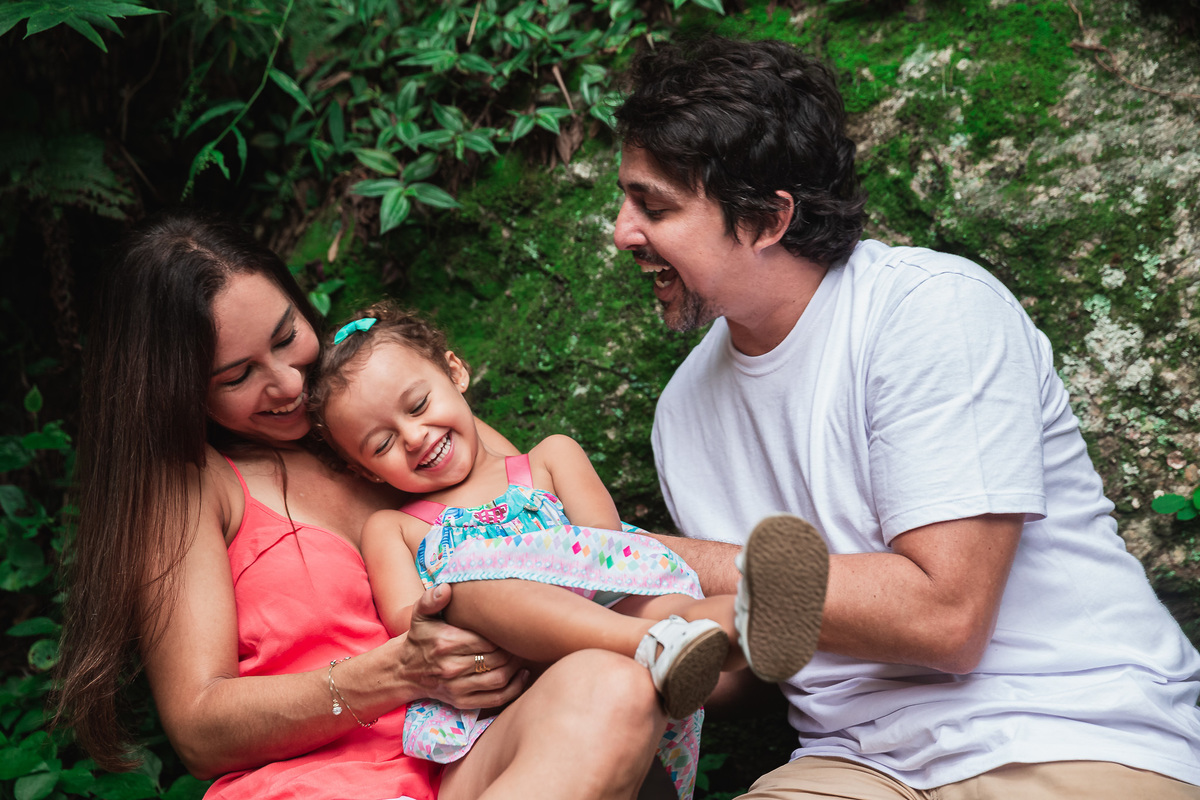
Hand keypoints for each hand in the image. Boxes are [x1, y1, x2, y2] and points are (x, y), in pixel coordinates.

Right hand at [401, 584, 529, 709]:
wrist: (405, 670)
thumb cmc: (420, 638)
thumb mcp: (420, 615)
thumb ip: (431, 599)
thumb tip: (446, 589)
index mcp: (445, 643)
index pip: (486, 640)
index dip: (502, 634)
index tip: (508, 627)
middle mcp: (451, 667)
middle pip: (496, 658)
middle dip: (511, 649)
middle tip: (519, 639)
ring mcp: (457, 688)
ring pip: (499, 679)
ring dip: (515, 667)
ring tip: (520, 654)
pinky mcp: (462, 702)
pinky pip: (495, 699)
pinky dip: (513, 688)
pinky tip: (521, 674)